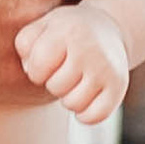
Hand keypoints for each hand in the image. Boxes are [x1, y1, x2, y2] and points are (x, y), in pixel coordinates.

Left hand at [14, 5, 130, 123]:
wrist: (107, 30)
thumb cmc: (65, 33)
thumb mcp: (42, 27)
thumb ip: (25, 44)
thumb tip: (29, 69)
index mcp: (67, 31)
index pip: (37, 69)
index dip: (36, 71)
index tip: (46, 62)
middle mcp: (90, 48)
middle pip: (56, 88)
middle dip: (54, 82)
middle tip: (64, 69)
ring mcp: (106, 68)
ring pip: (73, 104)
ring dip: (69, 97)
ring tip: (75, 81)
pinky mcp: (119, 86)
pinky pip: (94, 117)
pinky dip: (85, 115)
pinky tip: (85, 99)